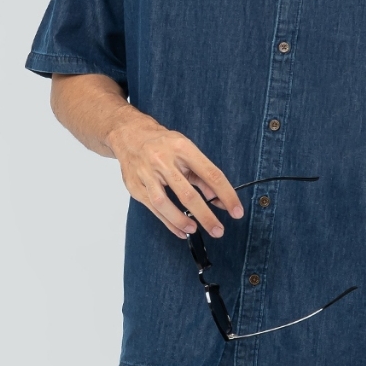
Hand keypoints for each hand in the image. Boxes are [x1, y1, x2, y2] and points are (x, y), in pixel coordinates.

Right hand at [107, 115, 244, 240]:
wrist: (130, 135)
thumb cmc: (162, 143)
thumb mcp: (186, 150)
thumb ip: (202, 174)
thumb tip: (218, 198)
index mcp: (182, 148)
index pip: (211, 174)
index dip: (226, 194)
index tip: (236, 211)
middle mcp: (163, 160)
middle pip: (187, 193)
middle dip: (205, 215)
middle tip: (218, 230)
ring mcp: (147, 174)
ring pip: (164, 203)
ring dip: (182, 220)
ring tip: (195, 230)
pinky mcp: (135, 186)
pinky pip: (153, 208)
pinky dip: (168, 222)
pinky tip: (180, 230)